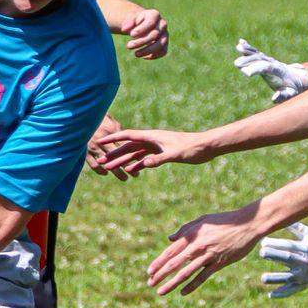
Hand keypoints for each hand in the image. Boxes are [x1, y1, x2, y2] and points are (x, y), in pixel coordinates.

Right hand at [86, 114, 132, 182]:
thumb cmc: (101, 121)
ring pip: (107, 164)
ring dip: (117, 172)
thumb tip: (133, 146)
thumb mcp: (113, 124)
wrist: (81, 119)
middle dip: (127, 166)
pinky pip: (94, 165)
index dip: (133, 155)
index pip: (123, 146)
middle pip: (117, 157)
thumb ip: (122, 136)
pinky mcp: (84, 152)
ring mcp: (92, 147)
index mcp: (109, 132)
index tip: (142, 162)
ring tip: (125, 178)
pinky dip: (101, 171)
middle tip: (136, 176)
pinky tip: (107, 173)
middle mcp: (101, 140)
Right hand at [91, 124, 212, 173]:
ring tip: (111, 168)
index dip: (113, 138)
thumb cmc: (192, 148)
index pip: (128, 135)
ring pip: (135, 153)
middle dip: (114, 153)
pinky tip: (130, 171)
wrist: (206, 147)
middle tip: (101, 161)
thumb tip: (145, 165)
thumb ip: (159, 159)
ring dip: (123, 160)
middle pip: (128, 146)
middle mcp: (152, 140)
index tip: (101, 140)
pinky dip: (137, 164)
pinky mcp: (162, 153)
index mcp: (153, 136)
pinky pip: (146, 159)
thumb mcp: (175, 154)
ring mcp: (156, 146)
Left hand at [123, 6, 168, 58]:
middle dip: (141, 42)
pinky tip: (143, 57)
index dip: (141, 29)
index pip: (151, 22)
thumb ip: (128, 23)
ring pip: (160, 44)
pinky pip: (163, 51)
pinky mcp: (165, 44)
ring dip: (147, 50)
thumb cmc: (136, 21)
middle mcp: (162, 24)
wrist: (143, 25)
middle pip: (154, 34)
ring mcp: (165, 35)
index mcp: (154, 15)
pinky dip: (154, 55)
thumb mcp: (131, 19)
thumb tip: (124, 30)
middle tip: (128, 46)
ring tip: (136, 54)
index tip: (131, 35)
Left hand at [147, 204, 264, 295]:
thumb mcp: (202, 221)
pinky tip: (182, 292)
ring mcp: (208, 255)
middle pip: (174, 263)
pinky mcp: (219, 263)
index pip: (170, 251)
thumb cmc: (224, 221)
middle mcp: (197, 246)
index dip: (159, 262)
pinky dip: (192, 285)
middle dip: (160, 275)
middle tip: (150, 284)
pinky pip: (202, 276)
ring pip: (186, 272)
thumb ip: (185, 229)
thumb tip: (170, 239)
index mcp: (192, 235)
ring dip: (172, 283)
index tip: (149, 272)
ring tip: (161, 292)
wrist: (247, 224)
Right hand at [234, 38, 307, 102]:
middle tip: (236, 64)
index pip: (265, 68)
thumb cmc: (292, 88)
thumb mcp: (291, 94)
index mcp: (277, 71)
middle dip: (248, 60)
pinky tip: (240, 42)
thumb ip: (283, 96)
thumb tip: (274, 98)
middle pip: (259, 60)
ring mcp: (268, 60)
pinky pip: (256, 52)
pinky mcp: (264, 59)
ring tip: (238, 47)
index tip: (246, 72)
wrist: (297, 78)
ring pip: (257, 54)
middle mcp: (272, 63)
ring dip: (247, 51)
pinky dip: (248, 47)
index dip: (256, 68)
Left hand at [258, 221, 307, 297]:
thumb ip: (297, 227)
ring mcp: (303, 275)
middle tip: (261, 253)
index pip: (290, 245)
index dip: (277, 243)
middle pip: (288, 259)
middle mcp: (304, 262)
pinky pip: (292, 291)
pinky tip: (271, 295)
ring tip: (263, 278)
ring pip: (288, 277)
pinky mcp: (302, 285)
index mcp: (305, 249)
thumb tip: (283, 218)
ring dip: (275, 278)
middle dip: (274, 255)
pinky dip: (282, 294)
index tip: (263, 241)